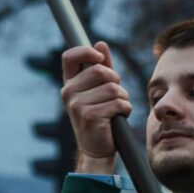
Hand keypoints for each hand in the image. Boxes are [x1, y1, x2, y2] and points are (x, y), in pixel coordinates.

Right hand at [60, 41, 131, 173]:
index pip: (69, 57)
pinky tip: (118, 117)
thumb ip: (101, 67)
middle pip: (101, 71)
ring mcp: (77, 105)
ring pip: (113, 88)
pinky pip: (118, 103)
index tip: (100, 58)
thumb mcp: (100, 90)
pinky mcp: (89, 116)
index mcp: (69, 84)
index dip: (86, 52)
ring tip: (117, 109)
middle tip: (116, 95)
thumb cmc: (101, 116)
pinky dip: (125, 109)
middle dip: (116, 82)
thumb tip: (101, 44)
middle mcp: (68, 93)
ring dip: (123, 98)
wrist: (97, 148)